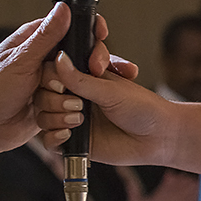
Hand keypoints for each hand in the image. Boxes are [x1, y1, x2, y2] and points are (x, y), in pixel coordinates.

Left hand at [0, 4, 133, 154]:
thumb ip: (47, 36)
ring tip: (41, 105)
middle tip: (65, 86)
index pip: (73, 31)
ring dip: (62, 103)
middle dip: (77, 79)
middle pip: (83, 63)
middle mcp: (47, 63)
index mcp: (37, 43)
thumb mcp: (21, 60)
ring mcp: (53, 86)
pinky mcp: (56, 107)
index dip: (90, 36)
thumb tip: (64, 9)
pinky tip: (45, 118)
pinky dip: (61, 118)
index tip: (101, 39)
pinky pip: (72, 111)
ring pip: (80, 90)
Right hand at [35, 48, 174, 166]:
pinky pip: (49, 141)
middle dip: (53, 100)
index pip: (51, 72)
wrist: (159, 137)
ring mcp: (72, 120)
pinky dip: (54, 138)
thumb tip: (59, 59)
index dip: (51, 77)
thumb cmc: (143, 108)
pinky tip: (70, 136)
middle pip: (41, 95)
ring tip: (80, 120)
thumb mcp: (112, 90)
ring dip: (55, 118)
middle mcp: (74, 98)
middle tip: (78, 105)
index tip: (62, 84)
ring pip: (42, 117)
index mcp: (83, 79)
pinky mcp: (74, 142)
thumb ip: (82, 79)